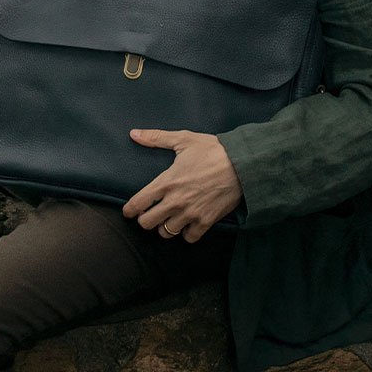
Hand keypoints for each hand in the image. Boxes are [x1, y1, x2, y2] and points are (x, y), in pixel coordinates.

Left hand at [121, 128, 242, 242]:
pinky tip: (187, 226)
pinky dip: (186, 234)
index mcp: (167, 181)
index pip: (138, 203)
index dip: (129, 210)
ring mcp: (191, 213)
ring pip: (166, 233)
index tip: (129, 211)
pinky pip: (188, 238)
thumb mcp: (184, 139)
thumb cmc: (213, 150)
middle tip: (150, 215)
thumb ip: (156, 138)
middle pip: (147, 223)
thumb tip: (134, 134)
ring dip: (165, 227)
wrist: (242, 164)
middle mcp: (175, 201)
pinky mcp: (206, 221)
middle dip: (145, 220)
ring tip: (168, 220)